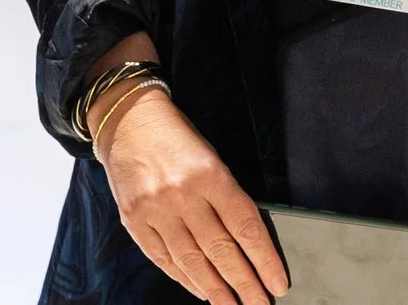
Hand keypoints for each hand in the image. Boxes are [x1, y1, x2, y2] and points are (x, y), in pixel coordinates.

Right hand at [100, 88, 287, 303]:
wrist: (129, 121)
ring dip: (216, 290)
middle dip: (245, 283)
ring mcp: (155, 210)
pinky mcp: (133, 220)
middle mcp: (182, 194)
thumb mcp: (211, 158)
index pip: (245, 225)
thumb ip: (227, 198)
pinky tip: (201, 291)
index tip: (278, 283)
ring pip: (191, 261)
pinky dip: (184, 279)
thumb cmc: (178, 139)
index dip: (264, 259)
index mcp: (210, 174)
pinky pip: (163, 259)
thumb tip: (249, 244)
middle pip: (220, 249)